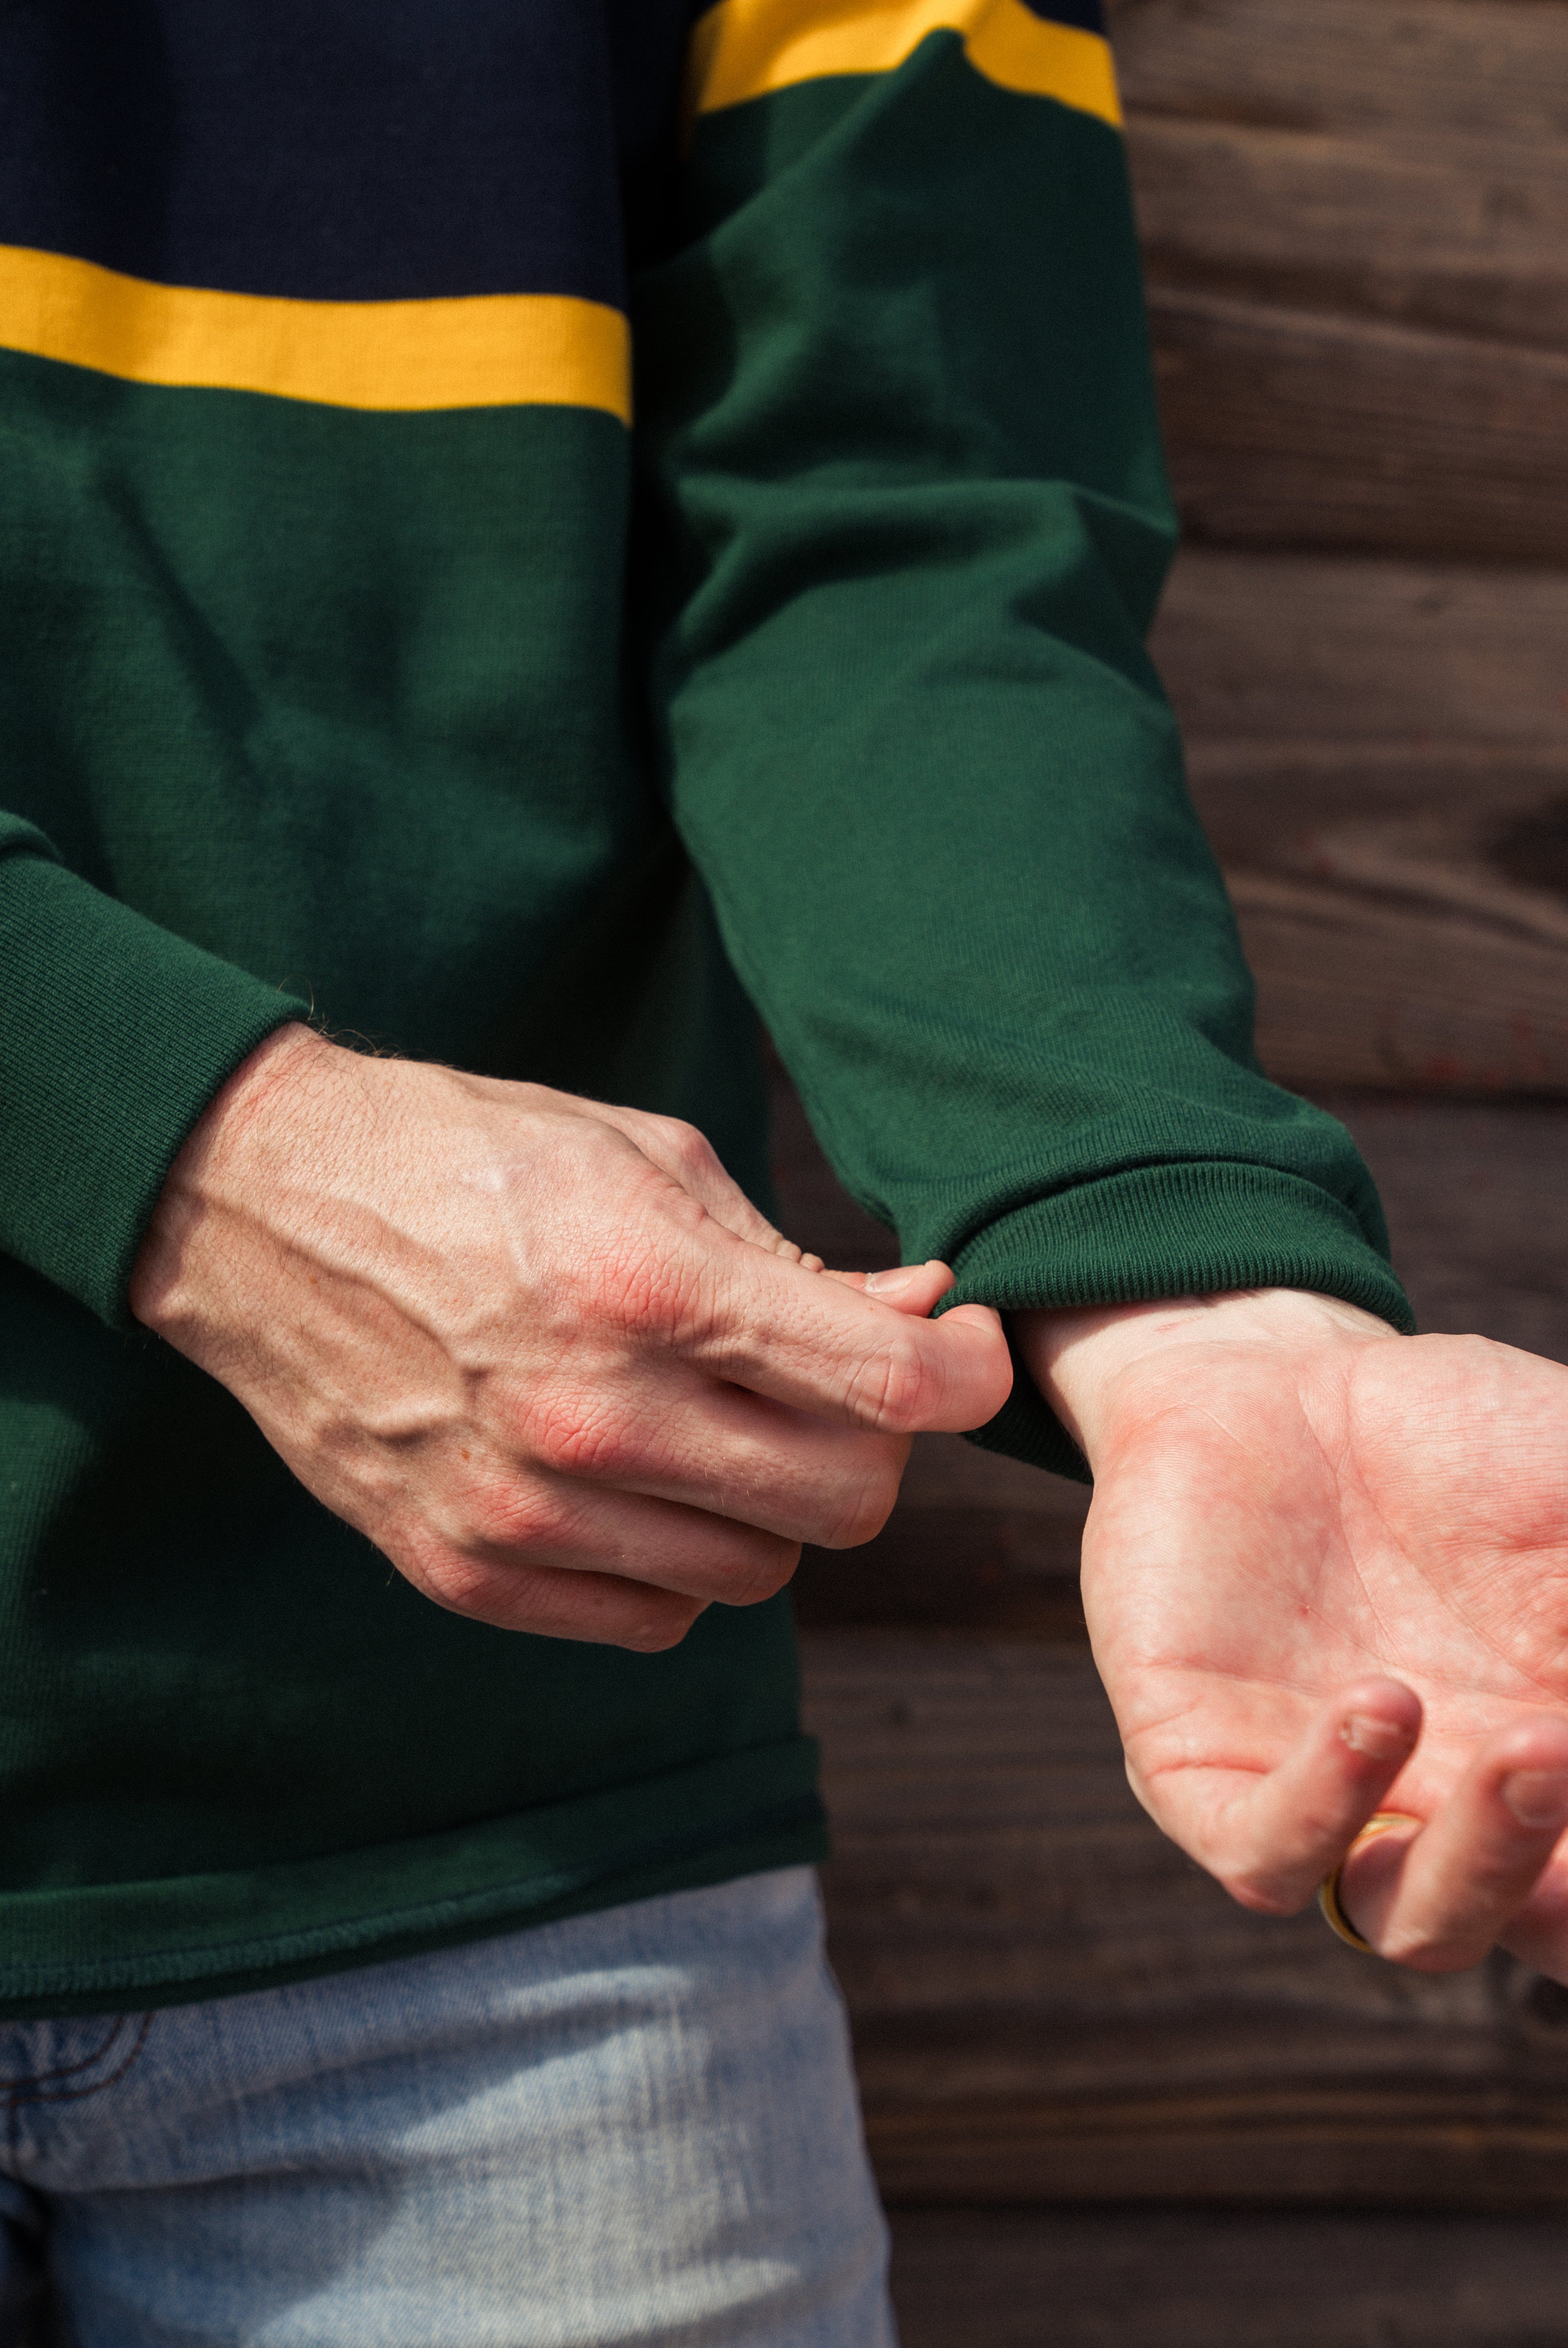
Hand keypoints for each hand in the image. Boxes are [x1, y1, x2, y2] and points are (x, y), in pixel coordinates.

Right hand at [130, 1025, 1011, 1648]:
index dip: (969, 1373)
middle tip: (834, 1388)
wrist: (264, 1213)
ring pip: (760, 1575)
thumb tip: (925, 1316)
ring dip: (767, 1506)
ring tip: (709, 1423)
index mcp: (651, 1286)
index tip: (965, 1350)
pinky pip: (657, 1618)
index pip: (890, 1387)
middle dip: (872, 1445)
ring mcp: (524, 1513)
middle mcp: (593, 1417)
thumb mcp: (650, 1159)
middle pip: (848, 1505)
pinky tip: (636, 1481)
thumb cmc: (473, 1159)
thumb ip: (796, 1263)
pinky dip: (677, 1561)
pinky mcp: (468, 1574)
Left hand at [1017, 1290, 1567, 1979]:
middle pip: (1546, 1930)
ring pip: (1414, 1922)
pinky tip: (1380, 1707)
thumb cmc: (1458, 1439)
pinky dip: (1326, 1805)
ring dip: (1487, 1864)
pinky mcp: (1199, 1770)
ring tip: (1528, 1749)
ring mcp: (1336, 1802)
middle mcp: (1456, 1813)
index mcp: (1556, 1768)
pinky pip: (1264, 1851)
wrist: (1280, 1377)